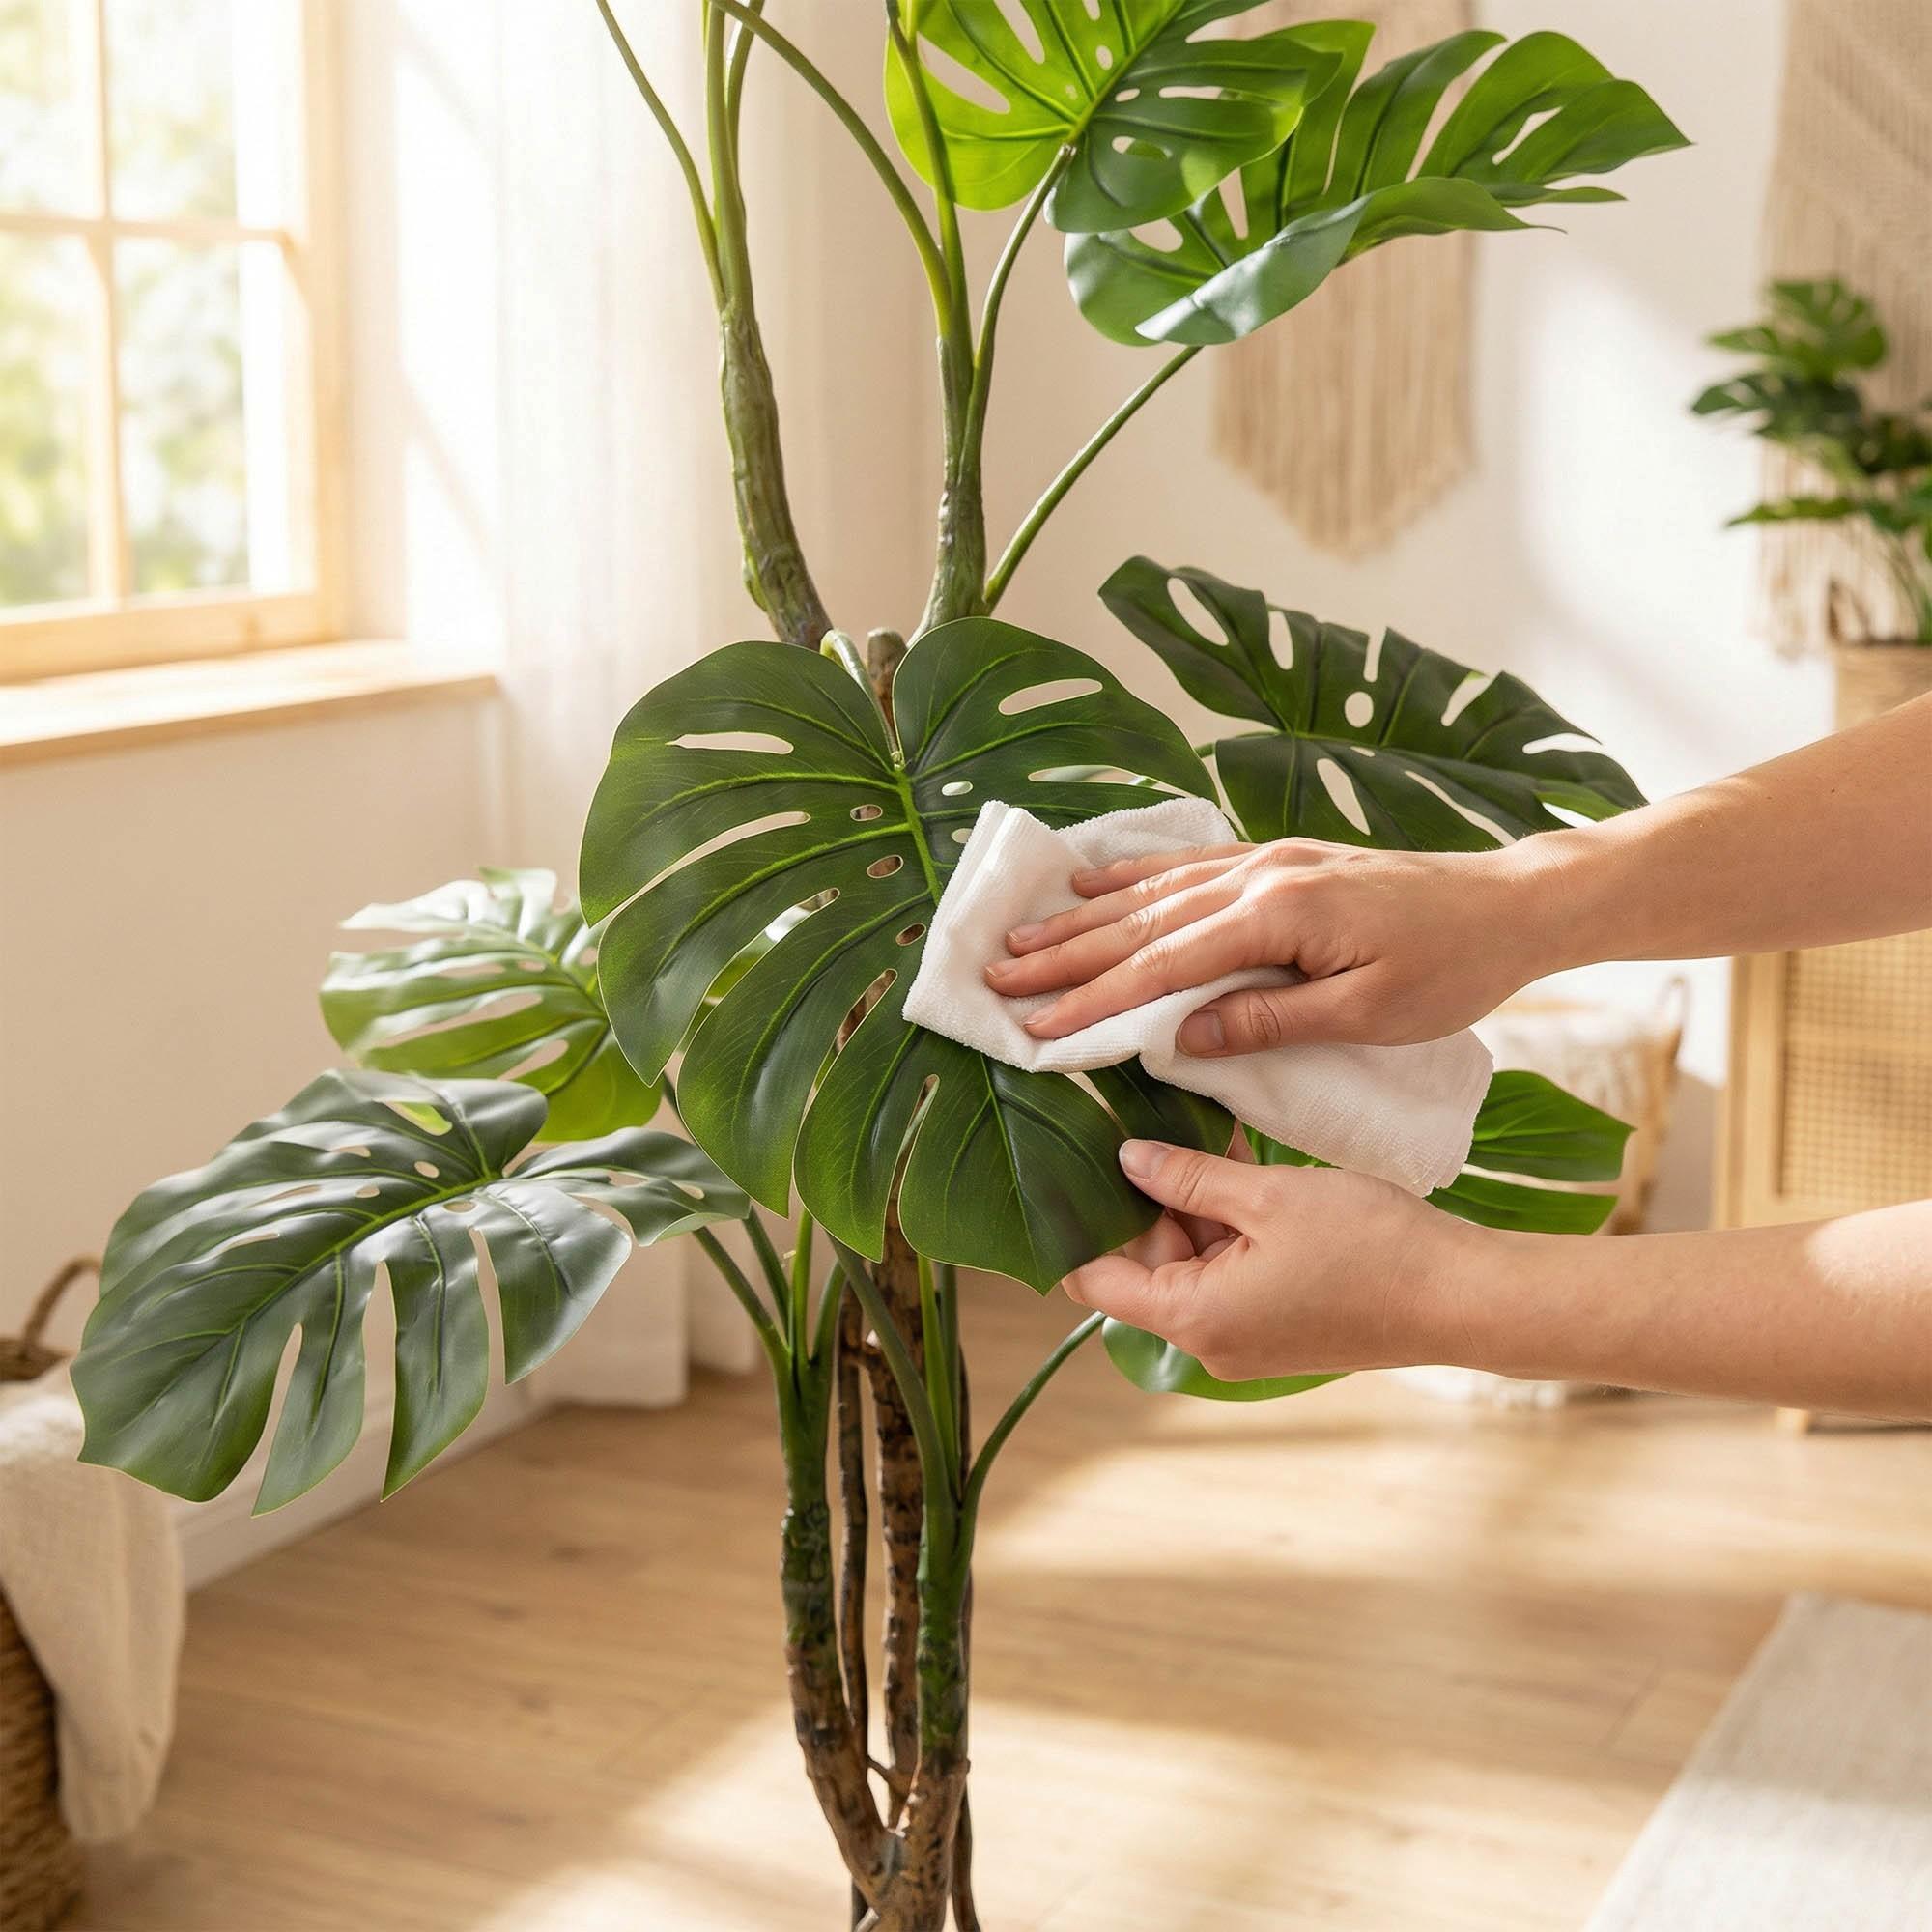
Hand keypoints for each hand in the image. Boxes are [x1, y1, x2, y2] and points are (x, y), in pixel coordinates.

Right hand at [984, 837, 1556, 1052]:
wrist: (1509, 902)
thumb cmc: (1450, 968)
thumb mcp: (1368, 1013)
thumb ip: (1271, 1019)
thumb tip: (1182, 1036)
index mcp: (1278, 916)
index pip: (1163, 968)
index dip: (1093, 1001)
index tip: (1034, 1029)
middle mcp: (1259, 875)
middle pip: (1141, 922)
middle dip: (1063, 953)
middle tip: (995, 977)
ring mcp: (1267, 858)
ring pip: (1153, 890)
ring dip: (1083, 916)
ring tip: (1022, 935)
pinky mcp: (1280, 857)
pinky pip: (1187, 864)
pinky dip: (1132, 875)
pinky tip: (1094, 882)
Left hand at [1062, 1139, 1471, 1381]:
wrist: (1462, 1298)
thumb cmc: (1370, 1248)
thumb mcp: (1268, 1197)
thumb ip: (1188, 1177)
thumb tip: (1126, 1159)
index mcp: (1193, 1318)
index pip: (1092, 1278)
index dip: (1073, 1222)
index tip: (1064, 1165)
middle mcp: (1209, 1339)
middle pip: (1142, 1264)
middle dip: (1142, 1198)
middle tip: (1138, 1123)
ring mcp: (1245, 1335)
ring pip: (1189, 1260)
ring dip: (1190, 1202)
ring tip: (1192, 1132)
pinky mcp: (1278, 1323)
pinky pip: (1230, 1269)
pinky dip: (1228, 1222)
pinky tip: (1234, 1164)